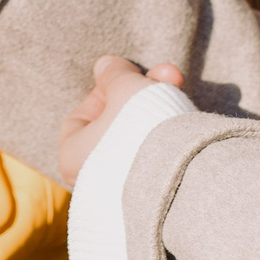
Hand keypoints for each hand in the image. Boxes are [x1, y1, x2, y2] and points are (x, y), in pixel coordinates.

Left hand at [58, 57, 183, 187]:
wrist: (181, 174)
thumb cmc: (139, 127)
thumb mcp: (124, 87)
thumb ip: (113, 73)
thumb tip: (106, 66)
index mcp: (72, 156)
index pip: (83, 115)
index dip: (107, 89)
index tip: (128, 76)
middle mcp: (94, 178)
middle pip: (118, 121)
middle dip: (145, 92)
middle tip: (169, 74)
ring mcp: (125, 188)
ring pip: (141, 135)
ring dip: (162, 105)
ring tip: (178, 83)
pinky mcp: (155, 193)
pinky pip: (158, 155)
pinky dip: (169, 133)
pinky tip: (186, 116)